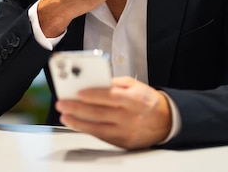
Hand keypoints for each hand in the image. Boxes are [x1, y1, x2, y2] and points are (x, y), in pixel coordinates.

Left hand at [55, 76, 171, 149]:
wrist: (165, 121)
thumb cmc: (146, 100)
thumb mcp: (135, 85)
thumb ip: (115, 83)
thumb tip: (93, 83)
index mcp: (136, 99)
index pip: (112, 96)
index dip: (94, 95)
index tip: (78, 92)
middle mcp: (131, 117)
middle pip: (101, 113)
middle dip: (78, 108)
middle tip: (62, 103)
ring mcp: (127, 132)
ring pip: (98, 128)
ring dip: (78, 121)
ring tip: (64, 115)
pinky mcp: (123, 143)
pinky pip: (101, 136)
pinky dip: (86, 129)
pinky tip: (76, 123)